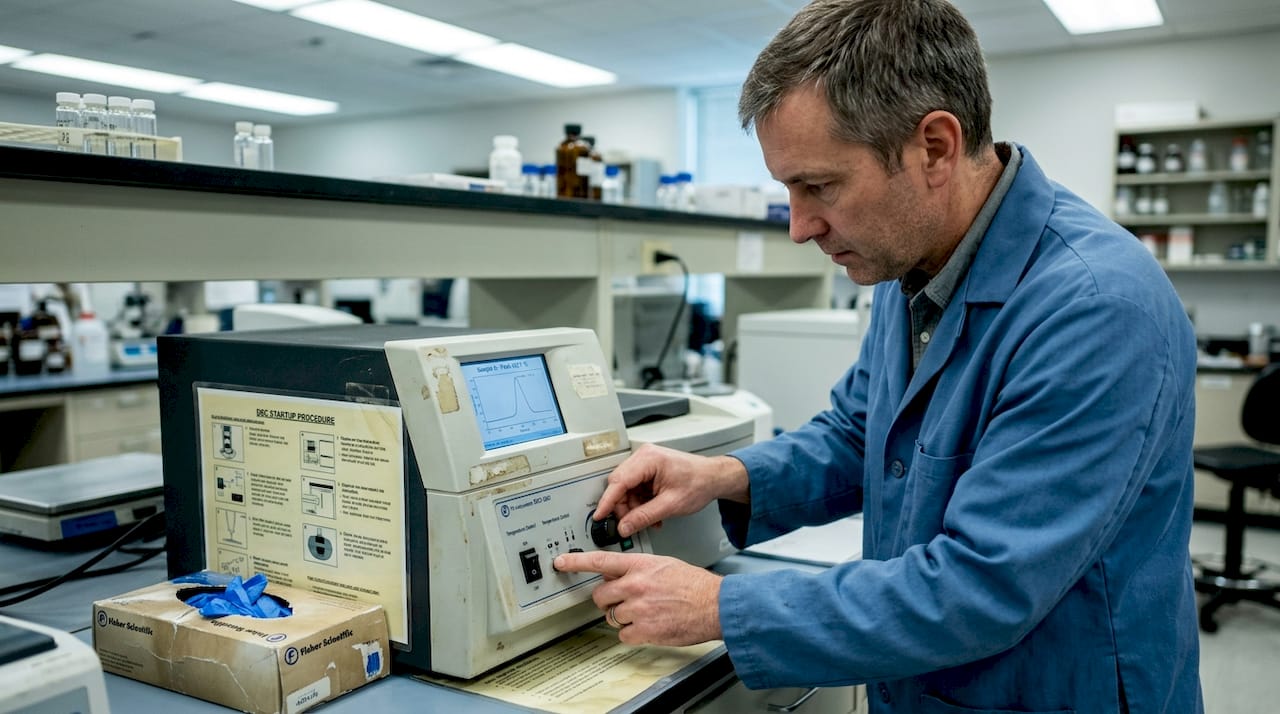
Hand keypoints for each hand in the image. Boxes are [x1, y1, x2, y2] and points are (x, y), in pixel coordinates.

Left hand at [553, 550, 721, 645]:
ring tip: (645, 613)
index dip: (577, 561)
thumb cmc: (694, 585)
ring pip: (611, 616)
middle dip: (608, 600)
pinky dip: (633, 634)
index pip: (601, 561)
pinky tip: (648, 626)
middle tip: (623, 600)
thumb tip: (616, 574)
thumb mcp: (664, 565)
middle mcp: (635, 585)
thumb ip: (637, 568)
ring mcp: (638, 608)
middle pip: (600, 595)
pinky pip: (623, 635)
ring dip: (622, 618)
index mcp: (640, 565)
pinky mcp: (644, 630)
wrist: (715, 605)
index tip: (562, 561)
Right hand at [596, 444, 748, 537]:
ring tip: (650, 519)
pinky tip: (652, 513)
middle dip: (624, 507)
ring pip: (626, 490)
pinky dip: (640, 504)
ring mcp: (645, 463)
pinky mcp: (648, 472)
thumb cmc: (699, 482)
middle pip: (620, 485)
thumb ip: (644, 517)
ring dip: (634, 508)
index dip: (607, 501)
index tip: (600, 515)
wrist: (713, 478)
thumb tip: (625, 526)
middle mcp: (644, 457)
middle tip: (630, 524)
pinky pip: (635, 490)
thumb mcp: (671, 505)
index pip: (618, 481)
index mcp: (648, 459)